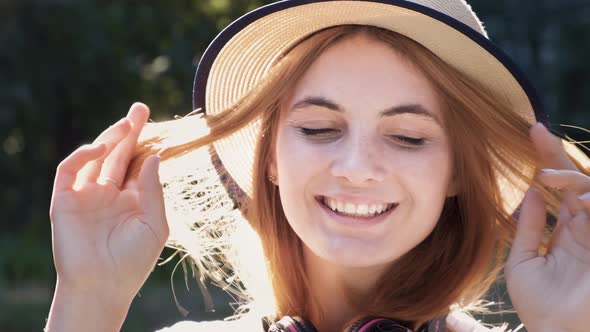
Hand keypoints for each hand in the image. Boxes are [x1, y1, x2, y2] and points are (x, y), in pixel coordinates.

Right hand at [49, 102, 167, 305]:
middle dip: (128, 131)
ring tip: (127, 122)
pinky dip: (81, 156)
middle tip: (140, 108)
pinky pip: (68, 171)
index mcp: (132, 200)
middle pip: (119, 155)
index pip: (138, 165)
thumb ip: (153, 190)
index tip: (157, 127)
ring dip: (109, 138)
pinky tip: (99, 149)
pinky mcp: (64, 200)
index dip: (145, 145)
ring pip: (95, 158)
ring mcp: (86, 195)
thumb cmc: (133, 260)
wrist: (103, 286)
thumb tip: (155, 157)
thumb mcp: (154, 224)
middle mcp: (109, 194)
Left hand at [505, 123, 589, 331]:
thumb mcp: (523, 260)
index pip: (560, 187)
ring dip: (572, 178)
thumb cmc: (539, 305)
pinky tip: (581, 199)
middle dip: (557, 154)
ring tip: (544, 175)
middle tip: (535, 131)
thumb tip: (529, 191)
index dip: (548, 158)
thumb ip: (528, 226)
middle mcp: (586, 227)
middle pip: (577, 180)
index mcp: (568, 230)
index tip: (531, 131)